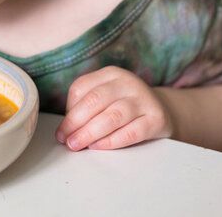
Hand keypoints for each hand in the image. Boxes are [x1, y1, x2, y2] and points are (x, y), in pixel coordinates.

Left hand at [55, 66, 172, 150]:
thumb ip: (85, 108)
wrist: (160, 111)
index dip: (68, 111)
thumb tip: (65, 130)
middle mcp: (127, 82)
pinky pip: (131, 132)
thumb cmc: (123, 107)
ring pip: (113, 116)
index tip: (61, 131)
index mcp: (110, 74)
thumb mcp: (105, 98)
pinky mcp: (157, 118)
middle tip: (67, 141)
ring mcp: (144, 99)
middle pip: (95, 101)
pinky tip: (98, 147)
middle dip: (76, 123)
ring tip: (78, 145)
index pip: (81, 88)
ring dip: (90, 133)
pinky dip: (112, 141)